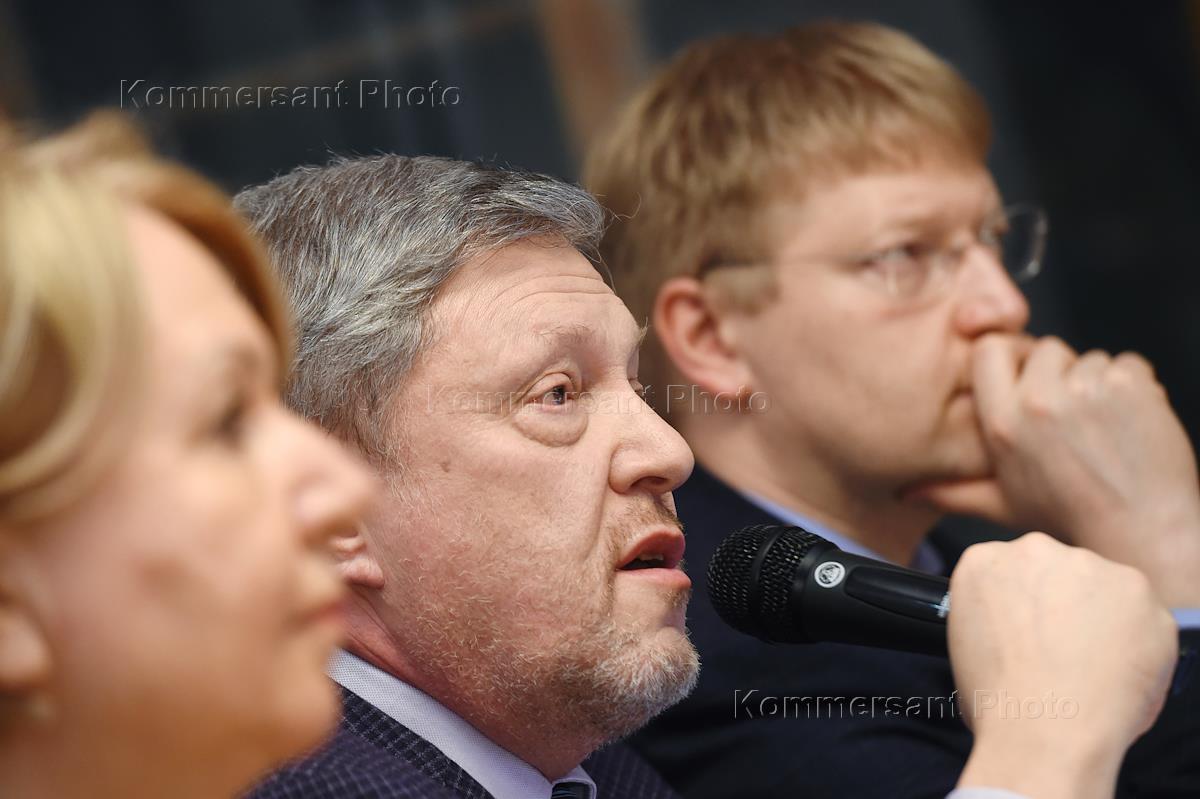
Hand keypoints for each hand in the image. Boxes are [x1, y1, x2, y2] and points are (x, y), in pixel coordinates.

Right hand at [910, 334, 1199, 604]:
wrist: (1142, 530)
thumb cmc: (1073, 517)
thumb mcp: (1001, 504)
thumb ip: (952, 491)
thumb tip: (908, 493)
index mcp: (1002, 423)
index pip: (991, 349)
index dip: (1011, 356)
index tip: (1025, 375)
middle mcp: (1040, 401)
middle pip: (1046, 348)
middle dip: (1060, 372)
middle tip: (1071, 414)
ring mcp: (1087, 390)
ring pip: (1090, 357)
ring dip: (1098, 382)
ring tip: (1102, 426)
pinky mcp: (1130, 386)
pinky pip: (1128, 363)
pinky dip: (1133, 385)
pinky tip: (1129, 421)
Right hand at [951, 533, 1177, 797]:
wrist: (1046, 732)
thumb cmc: (1000, 703)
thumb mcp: (965, 644)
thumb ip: (997, 616)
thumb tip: (1022, 629)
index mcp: (984, 562)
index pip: (1008, 572)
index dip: (1021, 606)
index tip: (1027, 632)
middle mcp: (1034, 550)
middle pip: (1054, 571)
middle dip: (1060, 604)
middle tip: (1059, 651)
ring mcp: (1089, 565)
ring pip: (1100, 589)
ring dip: (1099, 619)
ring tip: (1089, 668)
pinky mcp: (1137, 589)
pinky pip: (1141, 615)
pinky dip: (1136, 641)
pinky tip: (1116, 672)